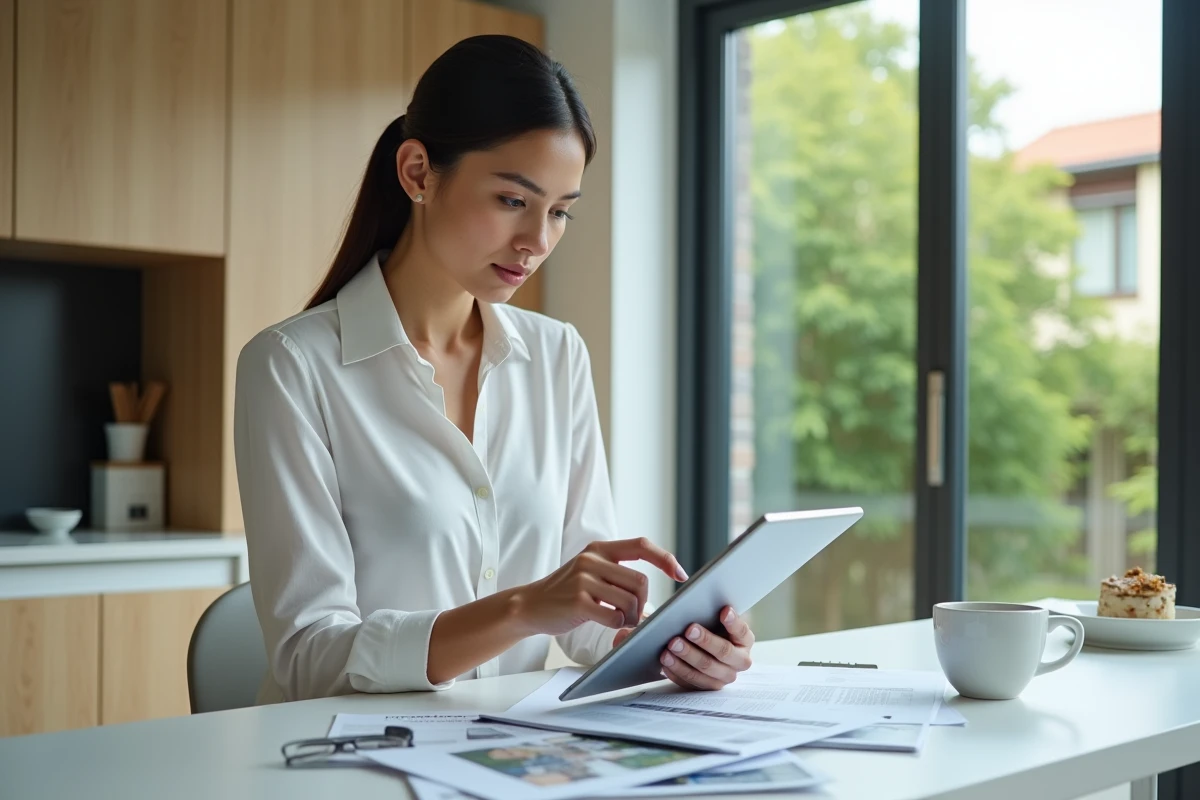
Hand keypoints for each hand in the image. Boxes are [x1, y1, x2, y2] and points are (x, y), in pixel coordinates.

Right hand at [513, 538, 687, 636]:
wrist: (529, 606)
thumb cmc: (567, 593)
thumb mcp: (590, 572)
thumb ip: (617, 573)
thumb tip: (651, 594)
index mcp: (599, 549)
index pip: (641, 545)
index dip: (665, 559)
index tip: (680, 575)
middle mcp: (592, 559)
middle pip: (641, 581)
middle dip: (643, 603)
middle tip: (633, 614)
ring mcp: (583, 579)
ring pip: (630, 601)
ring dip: (632, 618)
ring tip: (619, 620)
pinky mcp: (577, 601)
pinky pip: (614, 617)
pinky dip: (618, 626)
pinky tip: (607, 624)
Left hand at [659, 606, 753, 690]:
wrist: (710, 648)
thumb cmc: (714, 629)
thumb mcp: (720, 619)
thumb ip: (719, 613)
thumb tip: (713, 605)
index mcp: (745, 642)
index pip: (741, 632)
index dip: (732, 622)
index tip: (723, 611)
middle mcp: (739, 662)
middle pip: (723, 653)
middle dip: (704, 641)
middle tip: (688, 630)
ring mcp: (723, 678)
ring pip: (704, 671)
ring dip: (686, 659)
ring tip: (670, 647)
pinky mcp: (707, 688)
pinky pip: (691, 683)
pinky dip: (677, 672)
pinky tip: (666, 662)